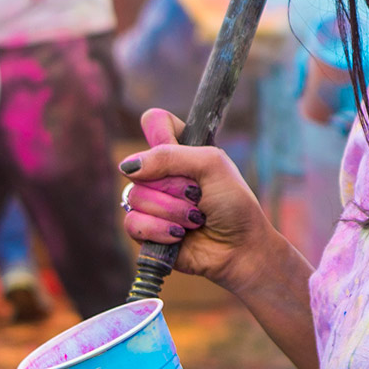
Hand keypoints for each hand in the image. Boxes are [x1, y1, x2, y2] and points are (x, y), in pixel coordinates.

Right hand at [119, 107, 283, 294]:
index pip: (154, 121)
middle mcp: (161, 173)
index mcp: (180, 150)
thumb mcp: (212, 166)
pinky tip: (179, 235)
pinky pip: (133, 223)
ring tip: (195, 219)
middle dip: (174, 186)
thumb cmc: (233, 204)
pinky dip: (160, 230)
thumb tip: (128, 167)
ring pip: (136, 196)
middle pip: (139, 166)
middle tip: (199, 196)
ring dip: (172, 211)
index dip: (162, 135)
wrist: (240, 247)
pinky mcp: (145, 229)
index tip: (182, 150)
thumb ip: (171, 156)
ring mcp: (151, 201)